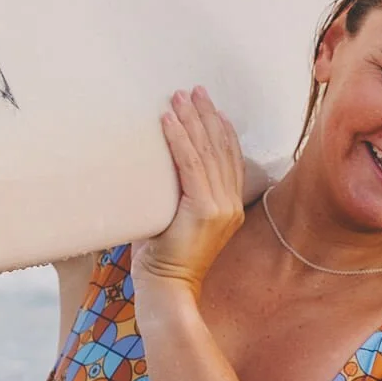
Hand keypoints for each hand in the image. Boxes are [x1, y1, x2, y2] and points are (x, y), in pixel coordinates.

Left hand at [134, 88, 244, 297]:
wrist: (167, 289)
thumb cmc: (162, 261)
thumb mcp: (174, 222)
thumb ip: (175, 197)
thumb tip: (151, 172)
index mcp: (229, 208)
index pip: (230, 159)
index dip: (220, 130)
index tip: (209, 107)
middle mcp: (230, 205)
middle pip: (221, 149)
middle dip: (206, 116)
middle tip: (193, 91)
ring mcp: (220, 208)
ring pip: (208, 152)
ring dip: (192, 120)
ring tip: (179, 97)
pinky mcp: (204, 210)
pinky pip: (192, 165)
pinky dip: (180, 140)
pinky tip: (169, 121)